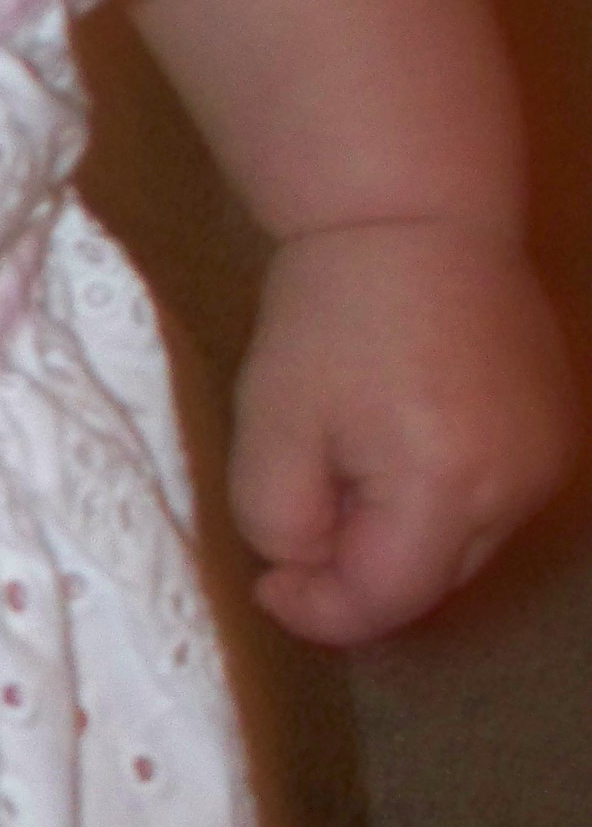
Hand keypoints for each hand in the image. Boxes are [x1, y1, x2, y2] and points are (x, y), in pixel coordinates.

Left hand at [229, 216, 578, 646]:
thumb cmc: (331, 315)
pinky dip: (437, 497)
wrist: (413, 216)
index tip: (268, 583)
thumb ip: (279, 523)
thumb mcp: (270, 428)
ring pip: (462, 545)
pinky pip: (491, 499)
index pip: (385, 600)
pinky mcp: (557, 429)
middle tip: (300, 513)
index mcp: (448, 483)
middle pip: (430, 580)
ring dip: (398, 534)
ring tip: (346, 462)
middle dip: (356, 569)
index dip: (318, 610)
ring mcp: (551, 456)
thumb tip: (307, 568)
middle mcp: (520, 481)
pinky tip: (394, 439)